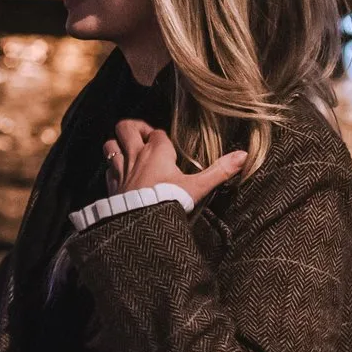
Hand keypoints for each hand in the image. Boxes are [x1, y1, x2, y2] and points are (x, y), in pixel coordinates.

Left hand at [103, 119, 246, 206]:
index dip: (161, 137)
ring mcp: (121, 169)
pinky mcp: (111, 185)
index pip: (157, 133)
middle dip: (133, 128)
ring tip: (128, 152)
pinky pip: (108, 170)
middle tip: (143, 137)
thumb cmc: (170, 201)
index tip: (168, 148)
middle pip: (126, 127)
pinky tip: (121, 175)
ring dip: (117, 146)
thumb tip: (243, 156)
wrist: (142, 223)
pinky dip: (113, 169)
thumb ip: (219, 171)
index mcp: (157, 151)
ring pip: (110, 145)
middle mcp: (136, 155)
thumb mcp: (198, 187)